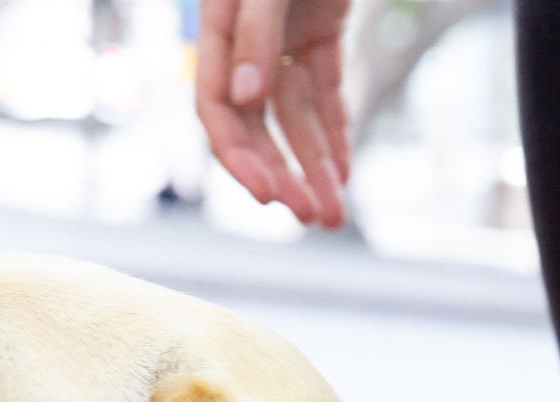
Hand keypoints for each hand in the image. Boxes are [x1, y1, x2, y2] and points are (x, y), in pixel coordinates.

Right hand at [194, 0, 354, 228]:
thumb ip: (254, 32)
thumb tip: (245, 97)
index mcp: (217, 27)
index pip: (216, 108)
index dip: (238, 157)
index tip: (266, 195)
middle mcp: (245, 41)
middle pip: (257, 126)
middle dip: (282, 175)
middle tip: (310, 215)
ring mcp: (284, 37)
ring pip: (296, 116)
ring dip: (314, 166)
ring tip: (333, 214)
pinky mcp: (321, 29)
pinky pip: (327, 88)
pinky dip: (336, 128)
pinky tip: (343, 171)